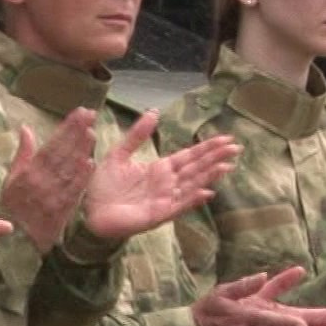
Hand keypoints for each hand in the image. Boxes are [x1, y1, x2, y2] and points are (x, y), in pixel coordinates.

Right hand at [0, 109, 96, 251]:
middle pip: (61, 154)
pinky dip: (82, 177)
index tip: (78, 114)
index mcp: (27, 173)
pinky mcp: (63, 209)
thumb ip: (22, 154)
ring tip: (92, 132)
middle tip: (90, 114)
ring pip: (69, 170)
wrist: (18, 240)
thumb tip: (25, 128)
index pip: (49, 146)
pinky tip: (91, 163)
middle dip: (76, 132)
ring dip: (81, 150)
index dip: (65, 129)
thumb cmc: (14, 206)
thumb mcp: (10, 180)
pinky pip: (73, 191)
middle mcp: (40, 182)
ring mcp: (52, 196)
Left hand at [84, 112, 239, 240]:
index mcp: (160, 169)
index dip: (208, 147)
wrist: (88, 211)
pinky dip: (192, 200)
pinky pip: (178, 205)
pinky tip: (207, 193)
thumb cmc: (102, 187)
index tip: (226, 138)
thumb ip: (137, 135)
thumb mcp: (119, 154)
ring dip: (210, 176)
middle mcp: (168, 184)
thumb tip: (154, 111)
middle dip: (216, 158)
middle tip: (237, 148)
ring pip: (192, 185)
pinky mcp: (158, 214)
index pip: (190, 156)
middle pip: (197, 168)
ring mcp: (165, 199)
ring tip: (228, 166)